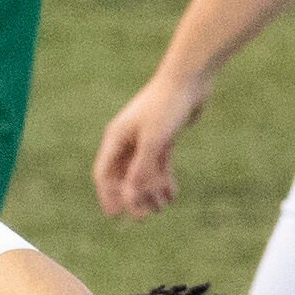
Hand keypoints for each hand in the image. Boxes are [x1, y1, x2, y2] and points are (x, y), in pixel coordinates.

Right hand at [92, 74, 209, 218]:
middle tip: (143, 217)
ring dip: (150, 192)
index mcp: (116, 138)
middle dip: (132, 197)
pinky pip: (158, 166)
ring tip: (162, 208)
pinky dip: (163, 180)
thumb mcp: (154, 140)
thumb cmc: (167, 105)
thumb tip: (131, 196)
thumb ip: (142, 169)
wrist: (190, 77)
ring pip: (142, 173)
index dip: (107, 195)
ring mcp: (144, 140)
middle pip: (123, 177)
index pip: (104, 173)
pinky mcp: (162, 138)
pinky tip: (172, 195)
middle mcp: (126, 140)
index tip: (114, 214)